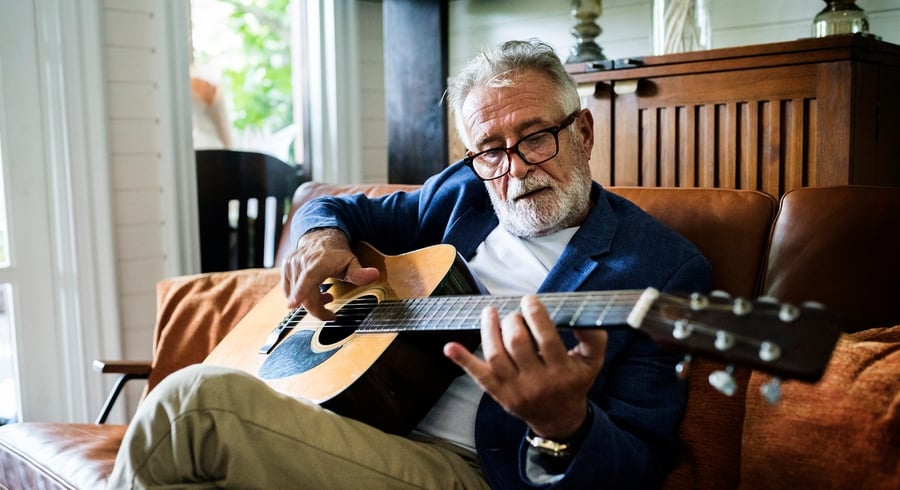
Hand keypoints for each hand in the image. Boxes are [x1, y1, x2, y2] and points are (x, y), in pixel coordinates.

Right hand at [280, 229, 379, 319]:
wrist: (320, 237)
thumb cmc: (336, 252)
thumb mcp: (351, 262)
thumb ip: (360, 272)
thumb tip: (373, 275)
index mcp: (317, 262)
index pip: (307, 278)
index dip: (300, 293)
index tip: (292, 305)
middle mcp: (301, 263)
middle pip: (304, 295)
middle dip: (317, 309)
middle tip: (330, 314)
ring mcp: (291, 266)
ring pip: (296, 295)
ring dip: (311, 302)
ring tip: (325, 296)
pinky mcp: (285, 270)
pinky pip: (289, 291)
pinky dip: (300, 296)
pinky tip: (313, 293)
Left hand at [444, 295, 607, 438]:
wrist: (559, 419)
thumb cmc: (574, 383)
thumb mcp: (592, 362)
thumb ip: (593, 337)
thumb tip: (583, 315)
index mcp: (561, 371)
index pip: (546, 338)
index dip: (535, 314)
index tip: (530, 300)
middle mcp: (537, 382)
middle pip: (517, 343)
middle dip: (513, 320)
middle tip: (515, 313)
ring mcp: (514, 389)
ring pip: (495, 356)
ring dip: (489, 330)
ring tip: (490, 313)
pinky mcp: (498, 393)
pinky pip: (478, 376)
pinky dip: (462, 360)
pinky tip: (450, 347)